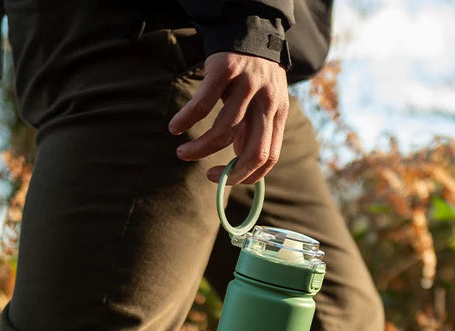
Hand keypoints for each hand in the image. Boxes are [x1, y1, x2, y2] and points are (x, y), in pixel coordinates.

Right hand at [168, 52, 288, 184]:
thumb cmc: (253, 74)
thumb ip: (255, 131)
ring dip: (200, 149)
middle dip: (228, 174)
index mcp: (279, 114)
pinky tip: (175, 127)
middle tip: (207, 176)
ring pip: (223, 132)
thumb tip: (239, 164)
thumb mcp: (264, 102)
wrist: (250, 26)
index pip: (268, 158)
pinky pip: (203, 104)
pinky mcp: (226, 70)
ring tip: (182, 153)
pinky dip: (186, 119)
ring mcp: (247, 86)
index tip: (225, 179)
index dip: (246, 176)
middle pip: (253, 152)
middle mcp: (267, 102)